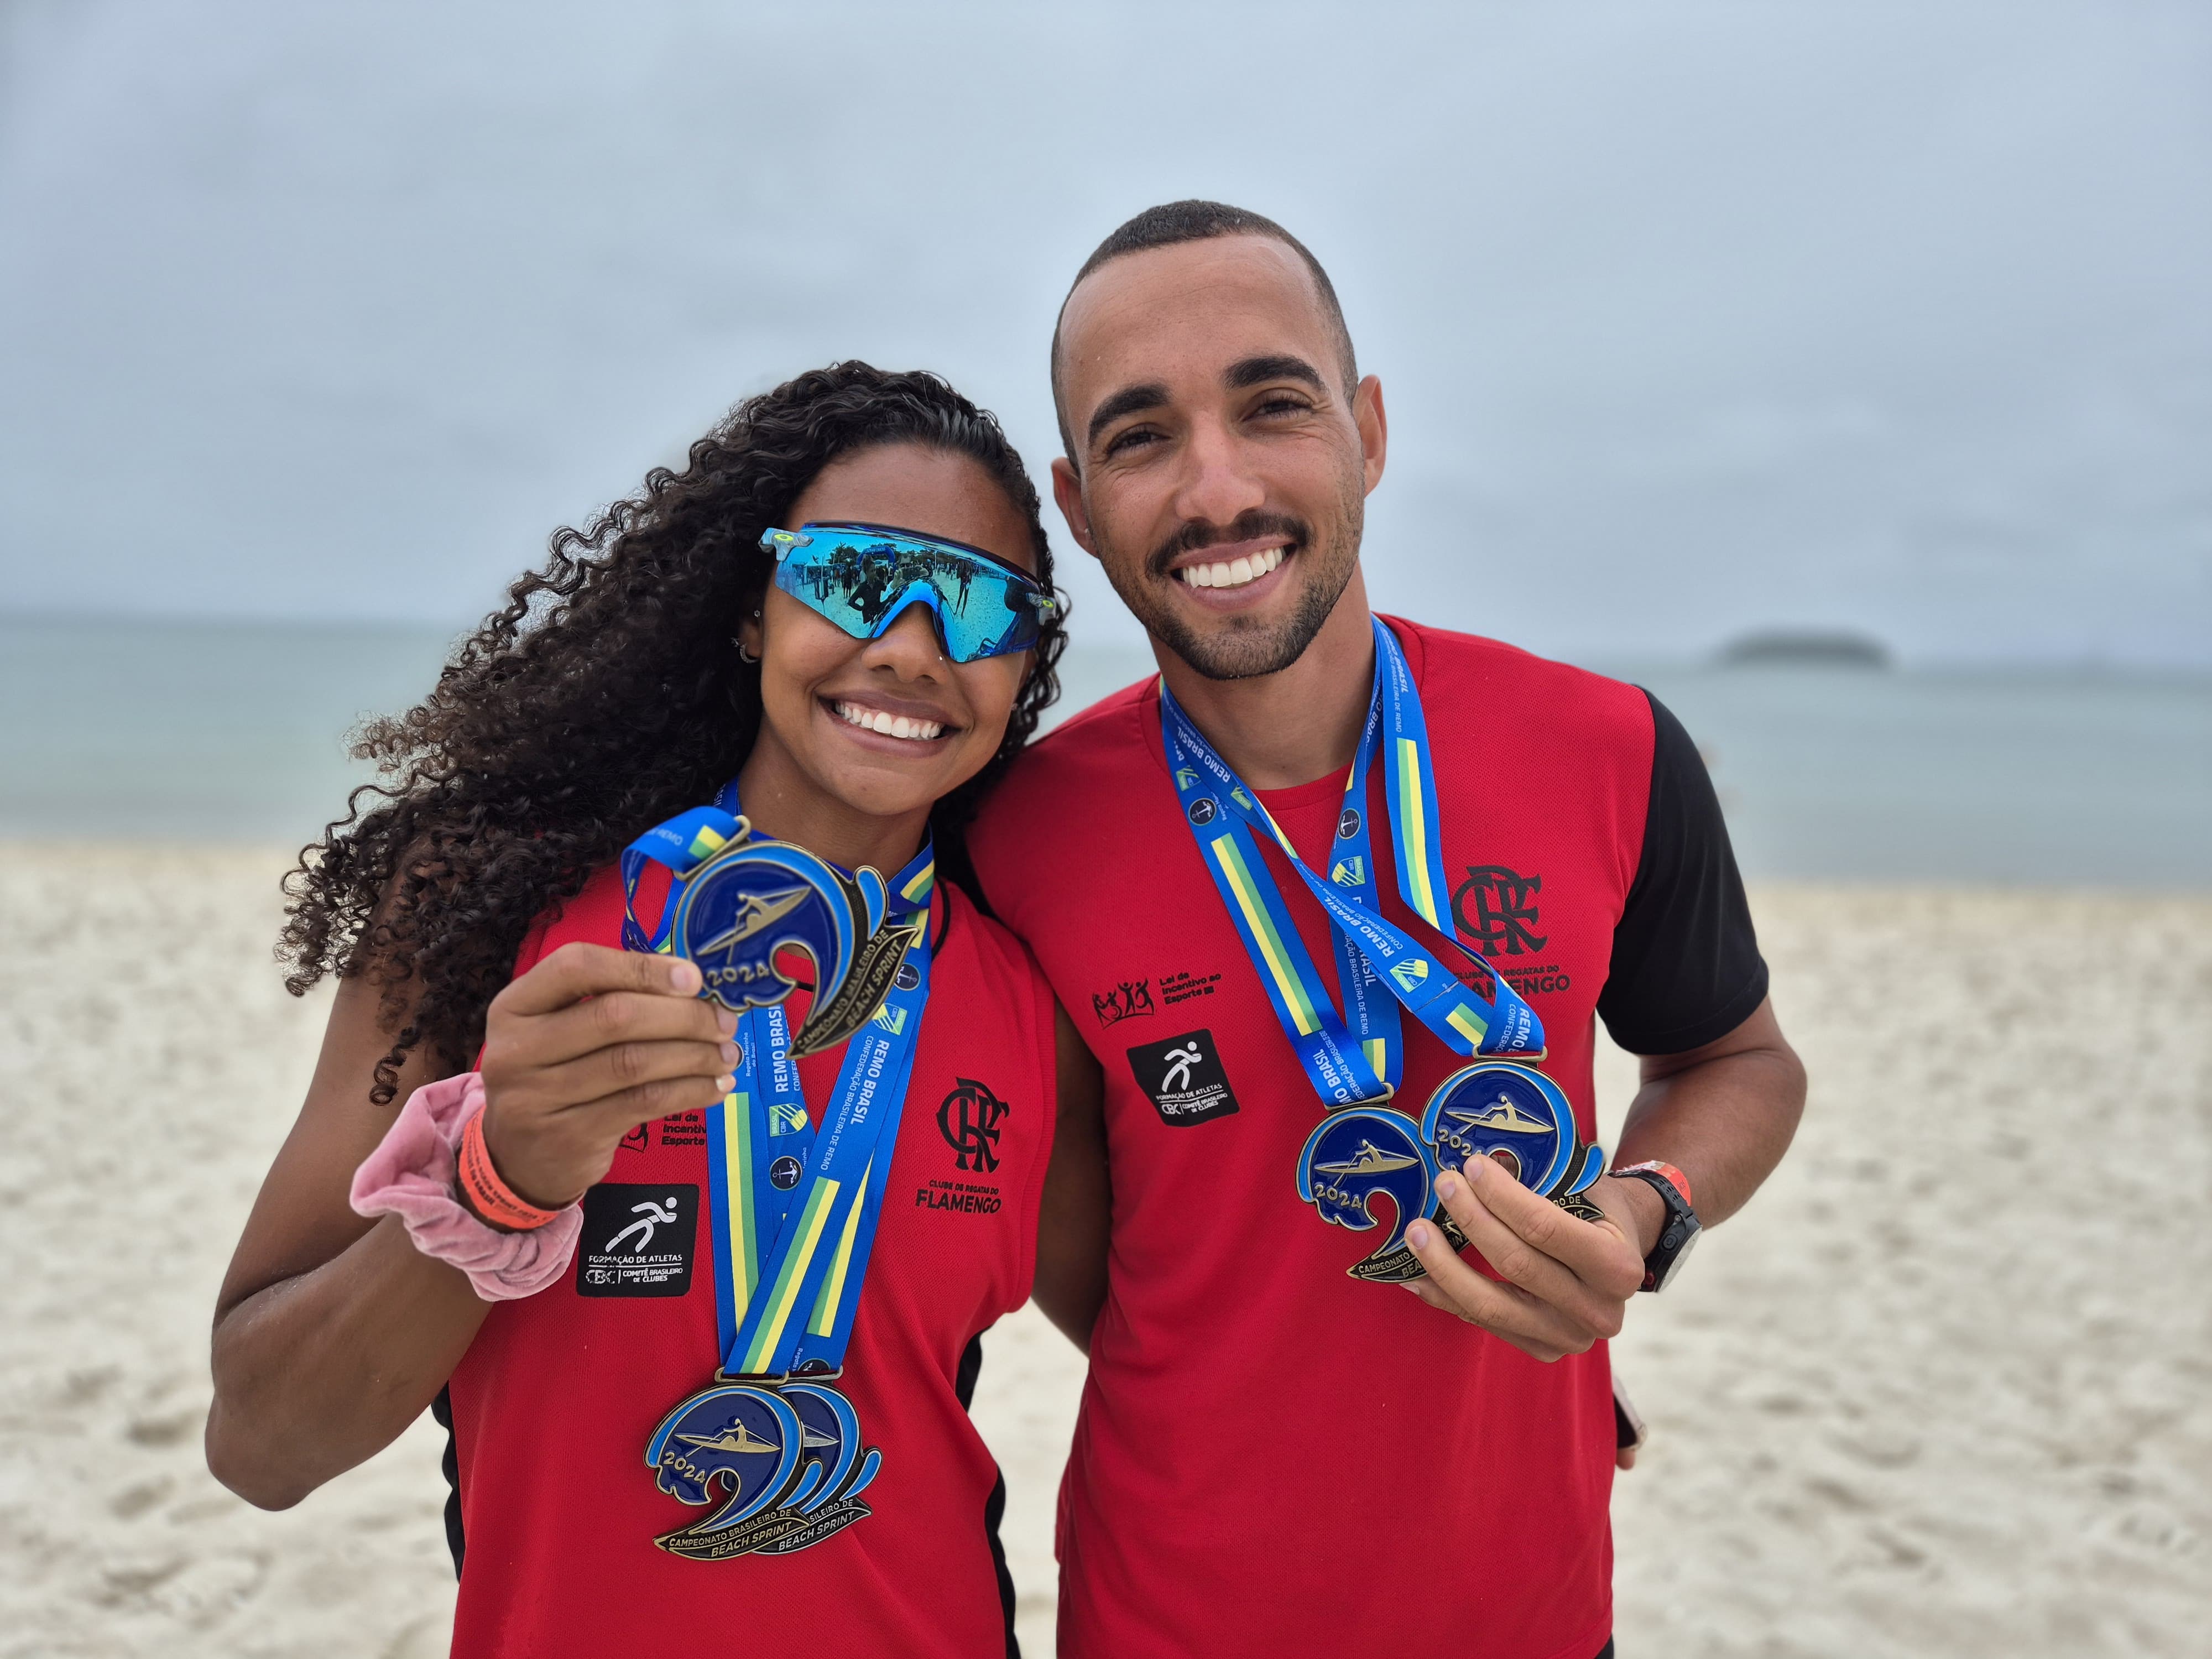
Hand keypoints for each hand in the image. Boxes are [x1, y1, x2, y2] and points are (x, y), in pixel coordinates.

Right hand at [476, 943, 737, 1209]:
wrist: (517, 1159)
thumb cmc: (553, 1077)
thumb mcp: (557, 1031)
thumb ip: (607, 1000)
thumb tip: (691, 985)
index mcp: (514, 1007)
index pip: (575, 966)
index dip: (640, 967)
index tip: (693, 978)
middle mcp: (517, 1049)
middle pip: (614, 1016)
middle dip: (683, 1016)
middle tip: (724, 1022)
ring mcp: (538, 1098)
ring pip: (635, 1063)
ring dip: (695, 1056)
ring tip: (727, 1055)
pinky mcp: (570, 1137)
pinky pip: (644, 1103)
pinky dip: (690, 1091)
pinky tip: (715, 1087)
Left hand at [1401, 1157, 1652, 1362]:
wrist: (1621, 1257)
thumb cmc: (1599, 1213)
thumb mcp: (1588, 1189)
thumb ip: (1544, 1180)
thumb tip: (1479, 1163)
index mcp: (1618, 1267)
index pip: (1546, 1229)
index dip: (1502, 1197)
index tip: (1471, 1167)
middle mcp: (1598, 1311)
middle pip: (1516, 1265)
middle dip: (1472, 1220)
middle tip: (1443, 1186)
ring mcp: (1568, 1338)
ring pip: (1491, 1305)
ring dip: (1445, 1266)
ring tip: (1415, 1232)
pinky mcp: (1541, 1349)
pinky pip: (1482, 1322)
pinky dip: (1445, 1296)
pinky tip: (1414, 1275)